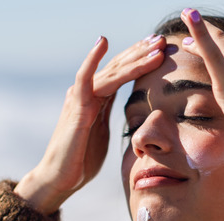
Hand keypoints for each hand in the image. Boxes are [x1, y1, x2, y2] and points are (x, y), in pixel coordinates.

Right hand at [15, 35, 166, 214]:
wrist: (60, 179)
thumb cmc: (81, 160)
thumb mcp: (102, 133)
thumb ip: (110, 117)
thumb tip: (128, 114)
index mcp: (97, 99)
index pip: (122, 73)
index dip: (141, 59)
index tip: (162, 49)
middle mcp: (88, 93)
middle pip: (118, 66)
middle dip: (141, 52)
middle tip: (163, 39)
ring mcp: (80, 98)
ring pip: (111, 71)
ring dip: (134, 58)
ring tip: (155, 45)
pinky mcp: (76, 108)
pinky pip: (84, 79)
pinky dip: (92, 59)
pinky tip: (102, 42)